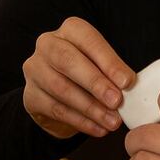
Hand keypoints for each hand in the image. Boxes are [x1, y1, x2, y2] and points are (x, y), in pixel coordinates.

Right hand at [22, 17, 135, 138]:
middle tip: (117, 102)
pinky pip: (56, 110)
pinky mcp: (30, 96)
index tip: (127, 82)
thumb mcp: (101, 65)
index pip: (88, 40)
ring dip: (90, 108)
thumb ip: (113, 72)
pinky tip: (99, 129)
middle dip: (95, 83)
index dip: (108, 61)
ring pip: (61, 88)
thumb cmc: (87, 74)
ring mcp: (34, 70)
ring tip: (112, 121)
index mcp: (70, 30)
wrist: (58, 97)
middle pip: (68, 61)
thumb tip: (129, 86)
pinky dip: (81, 122)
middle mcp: (47, 45)